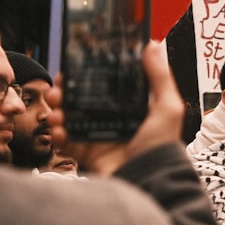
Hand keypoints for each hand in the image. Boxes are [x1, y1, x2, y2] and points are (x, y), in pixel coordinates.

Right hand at [46, 40, 184, 175]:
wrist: (148, 179)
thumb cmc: (161, 146)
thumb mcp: (167, 108)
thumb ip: (159, 77)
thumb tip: (153, 45)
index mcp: (131, 109)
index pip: (105, 88)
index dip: (88, 78)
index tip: (74, 69)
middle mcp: (114, 121)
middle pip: (82, 101)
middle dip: (66, 94)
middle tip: (58, 91)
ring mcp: (99, 138)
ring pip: (70, 119)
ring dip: (58, 112)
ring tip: (57, 112)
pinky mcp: (88, 155)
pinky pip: (67, 142)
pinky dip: (59, 135)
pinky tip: (59, 131)